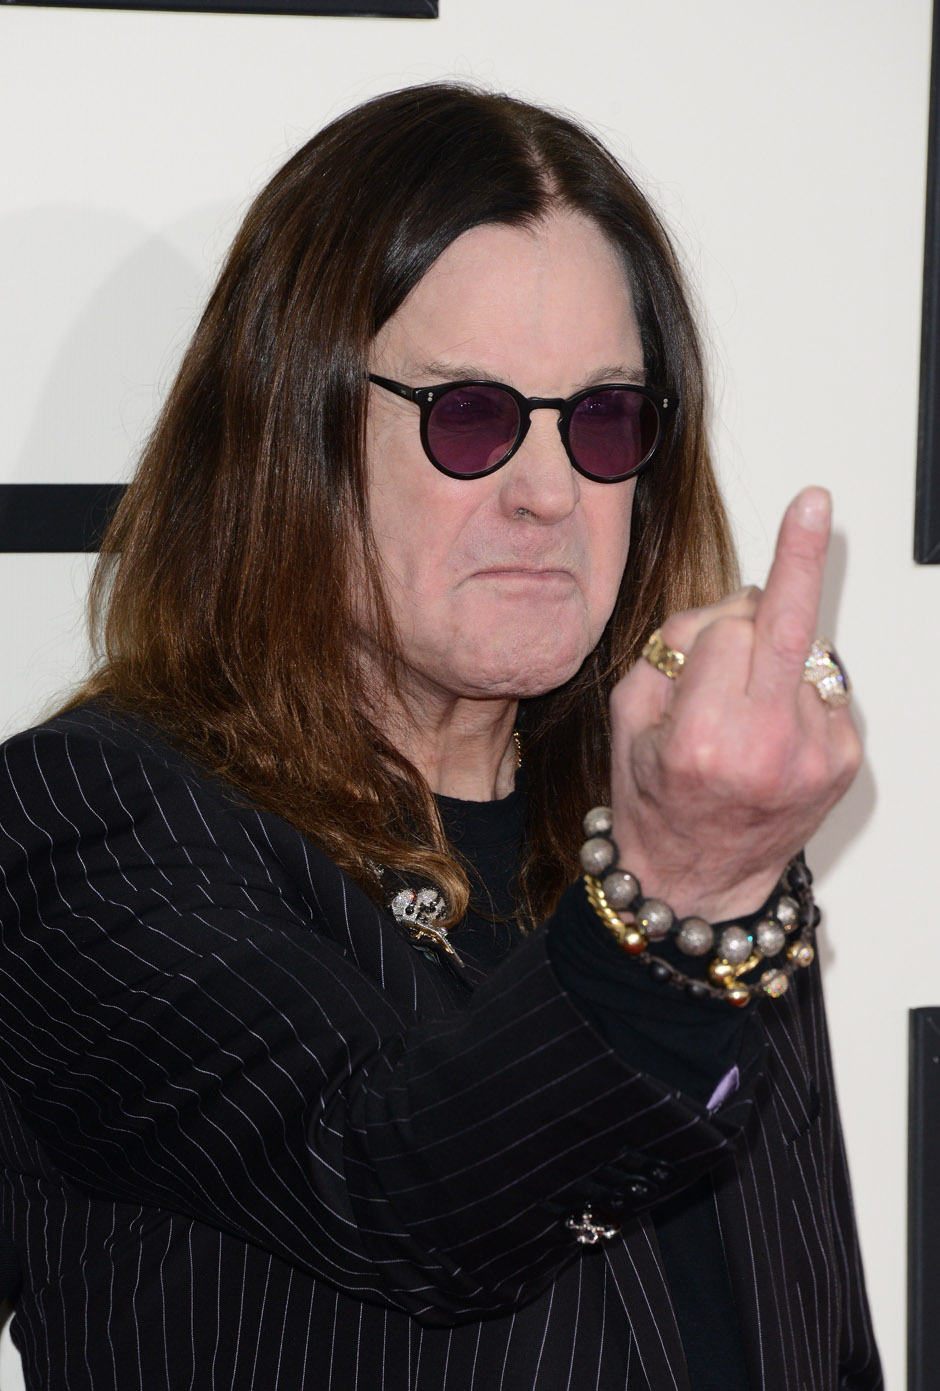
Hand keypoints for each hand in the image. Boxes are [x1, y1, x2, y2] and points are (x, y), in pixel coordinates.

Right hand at [608, 487, 860, 921]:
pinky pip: (825, 686)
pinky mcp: (844, 760)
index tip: (749, 562)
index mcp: (704, 738)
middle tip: (816, 502)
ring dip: (778, 654)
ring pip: (808, 651)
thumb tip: (745, 599)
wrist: (697, 882)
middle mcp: (768, 747)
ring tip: (744, 708)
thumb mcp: (627, 716)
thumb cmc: (653, 798)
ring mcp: (814, 756)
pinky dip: (800, 686)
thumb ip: (677, 647)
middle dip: (800, 559)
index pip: (726, 629)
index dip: (708, 626)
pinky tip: (772, 723)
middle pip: (789, 623)